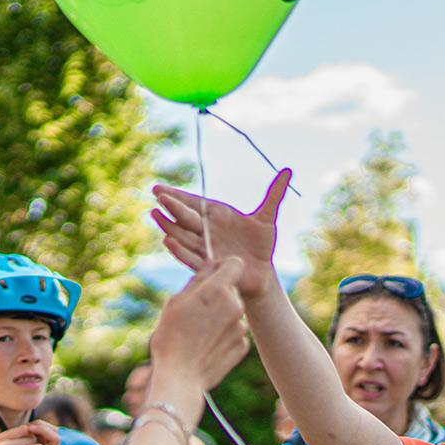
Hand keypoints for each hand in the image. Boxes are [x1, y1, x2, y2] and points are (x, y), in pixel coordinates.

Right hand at [149, 257, 250, 394]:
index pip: (234, 263)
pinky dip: (224, 336)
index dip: (223, 267)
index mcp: (218, 290)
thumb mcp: (175, 302)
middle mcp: (235, 306)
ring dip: (221, 317)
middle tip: (196, 312)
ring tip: (199, 333)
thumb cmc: (171, 338)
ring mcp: (241, 328)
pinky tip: (207, 346)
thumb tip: (210, 269)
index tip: (212, 276)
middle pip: (232, 290)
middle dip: (218, 296)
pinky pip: (235, 333)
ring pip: (233, 312)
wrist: (179, 377)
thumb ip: (197, 281)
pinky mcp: (243, 346)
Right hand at [152, 169, 289, 300]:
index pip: (194, 203)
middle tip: (158, 196)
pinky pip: (191, 258)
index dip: (177, 195)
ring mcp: (205, 248)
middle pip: (186, 217)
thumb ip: (274, 194)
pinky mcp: (209, 266)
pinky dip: (180, 250)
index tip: (159, 188)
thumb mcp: (267, 218)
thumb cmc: (261, 245)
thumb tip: (288, 170)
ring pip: (184, 236)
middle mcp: (207, 231)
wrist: (261, 273)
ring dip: (170, 227)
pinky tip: (168, 241)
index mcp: (216, 215)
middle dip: (172, 207)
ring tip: (156, 215)